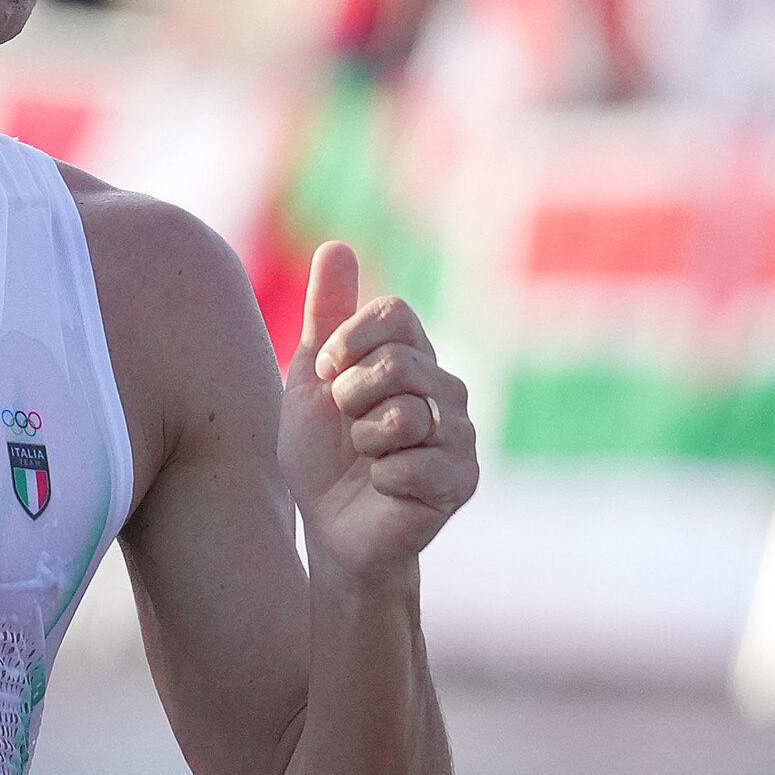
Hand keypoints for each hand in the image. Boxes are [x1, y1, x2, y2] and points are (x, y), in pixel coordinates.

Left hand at [278, 241, 477, 576]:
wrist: (331, 528)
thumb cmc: (322, 455)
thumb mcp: (312, 379)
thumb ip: (327, 314)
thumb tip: (336, 246)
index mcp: (413, 357)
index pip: (395, 312)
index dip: (350, 341)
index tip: (329, 375)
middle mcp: (446, 388)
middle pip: (398, 362)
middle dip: (351, 398)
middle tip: (349, 427)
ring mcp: (460, 434)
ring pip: (404, 414)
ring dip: (365, 442)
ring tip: (367, 459)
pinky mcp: (462, 480)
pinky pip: (412, 464)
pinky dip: (381, 479)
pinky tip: (385, 489)